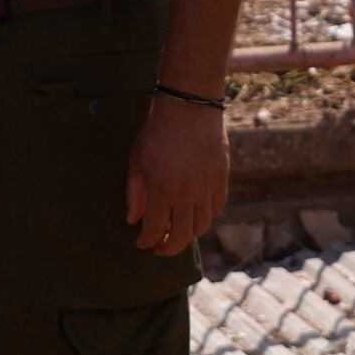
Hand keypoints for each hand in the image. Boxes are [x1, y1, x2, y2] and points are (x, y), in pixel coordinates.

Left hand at [124, 91, 227, 260]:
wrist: (190, 106)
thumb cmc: (158, 131)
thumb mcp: (137, 159)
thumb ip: (135, 192)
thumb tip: (133, 219)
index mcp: (162, 190)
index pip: (155, 230)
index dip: (147, 242)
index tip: (143, 243)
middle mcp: (187, 194)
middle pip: (181, 236)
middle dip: (169, 248)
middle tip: (160, 248)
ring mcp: (207, 188)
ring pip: (201, 226)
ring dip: (188, 235)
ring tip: (178, 232)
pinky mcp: (221, 179)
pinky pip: (216, 208)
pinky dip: (206, 217)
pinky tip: (195, 213)